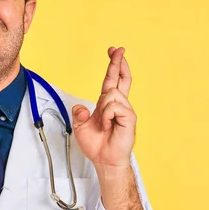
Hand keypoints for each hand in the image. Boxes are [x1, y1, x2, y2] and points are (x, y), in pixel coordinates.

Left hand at [72, 47, 135, 168]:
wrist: (104, 159)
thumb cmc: (96, 145)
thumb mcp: (80, 126)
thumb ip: (78, 114)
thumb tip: (81, 107)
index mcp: (107, 103)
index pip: (112, 80)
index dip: (113, 65)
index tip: (113, 51)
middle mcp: (118, 104)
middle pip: (121, 78)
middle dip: (118, 62)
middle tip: (118, 49)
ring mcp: (125, 110)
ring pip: (111, 94)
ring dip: (103, 108)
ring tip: (104, 122)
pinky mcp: (130, 118)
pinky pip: (114, 107)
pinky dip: (107, 115)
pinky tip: (108, 124)